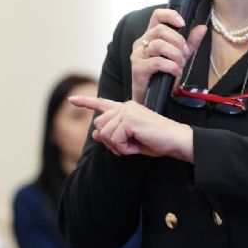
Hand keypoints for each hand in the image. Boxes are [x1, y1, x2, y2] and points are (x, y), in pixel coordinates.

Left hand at [69, 95, 193, 162]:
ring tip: (136, 144)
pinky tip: (137, 145)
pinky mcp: (129, 119)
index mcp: (127, 108)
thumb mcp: (131, 140)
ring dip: (119, 146)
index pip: (102, 104)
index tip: (71, 99)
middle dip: (111, 141)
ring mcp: (127, 111)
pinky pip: (115, 139)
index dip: (85, 102)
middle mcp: (126, 106)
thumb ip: (113, 136)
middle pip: (100, 125)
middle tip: (129, 146)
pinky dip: (124, 148)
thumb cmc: (157, 141)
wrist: (176, 140)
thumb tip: (95, 133)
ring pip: (106, 134)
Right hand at [130, 10, 206, 103]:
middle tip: (185, 54)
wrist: (151, 97)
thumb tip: (202, 28)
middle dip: (178, 41)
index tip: (183, 23)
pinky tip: (175, 72)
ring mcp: (137, 54)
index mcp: (150, 35)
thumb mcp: (180, 56)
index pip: (157, 15)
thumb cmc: (163, 74)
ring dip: (175, 55)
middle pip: (160, 30)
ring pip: (159, 45)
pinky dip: (171, 67)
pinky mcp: (137, 68)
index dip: (170, 15)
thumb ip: (190, 42)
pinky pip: (157, 62)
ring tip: (180, 65)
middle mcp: (141, 42)